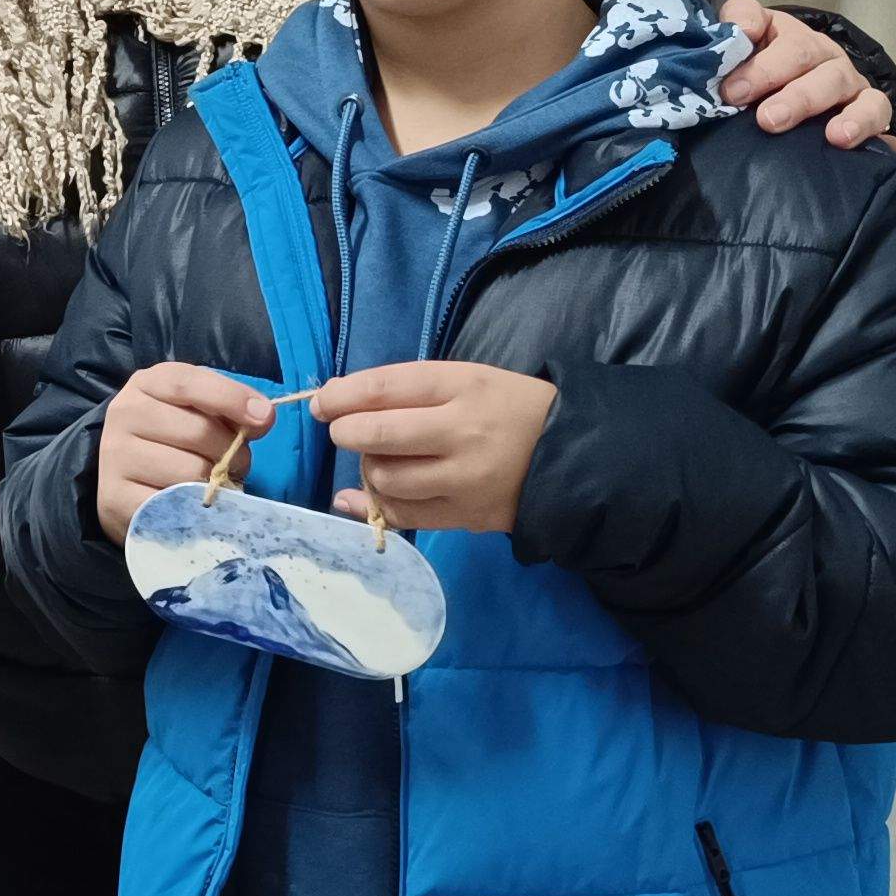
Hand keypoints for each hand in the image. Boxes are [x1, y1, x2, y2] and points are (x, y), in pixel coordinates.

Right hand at [97, 363, 276, 542]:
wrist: (127, 479)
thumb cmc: (173, 438)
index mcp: (146, 384)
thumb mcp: (197, 409)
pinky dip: (195, 507)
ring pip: (188, 472)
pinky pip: (172, 505)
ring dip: (215, 482)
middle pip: (196, 431)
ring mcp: (116, 457)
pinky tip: (193, 503)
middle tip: (236, 462)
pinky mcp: (116, 498)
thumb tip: (262, 417)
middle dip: (230, 450)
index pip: (188, 383)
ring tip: (214, 482)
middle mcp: (124, 414)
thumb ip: (230, 406)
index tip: (263, 418)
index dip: (230, 398)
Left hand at [312, 360, 559, 532]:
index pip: (384, 388)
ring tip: (380, 458)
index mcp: (463, 387)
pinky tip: (358, 496)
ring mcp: (464, 480)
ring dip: (368, 467)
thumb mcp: (468, 378)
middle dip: (346, 432)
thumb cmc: (510, 408)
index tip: (322, 403)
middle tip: (344, 431)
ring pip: (385, 478)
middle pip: (377, 434)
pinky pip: (403, 515)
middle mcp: (462, 433)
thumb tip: (338, 398)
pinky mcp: (465, 517)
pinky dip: (373, 504)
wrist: (573, 457)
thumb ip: (407, 388)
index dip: (341, 396)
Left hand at [719, 0, 895, 162]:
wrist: (787, 72)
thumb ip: (741, 18)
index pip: (791, 49)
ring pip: (868, 104)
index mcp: (803, 44)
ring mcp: (856, 97)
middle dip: (799, 99)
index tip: (733, 92)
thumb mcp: (750, 32)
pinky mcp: (870, 126)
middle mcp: (834, 68)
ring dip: (856, 121)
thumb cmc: (762, 57)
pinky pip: (892, 141)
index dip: (764, 69)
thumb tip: (742, 29)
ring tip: (838, 138)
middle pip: (826, 79)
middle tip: (770, 120)